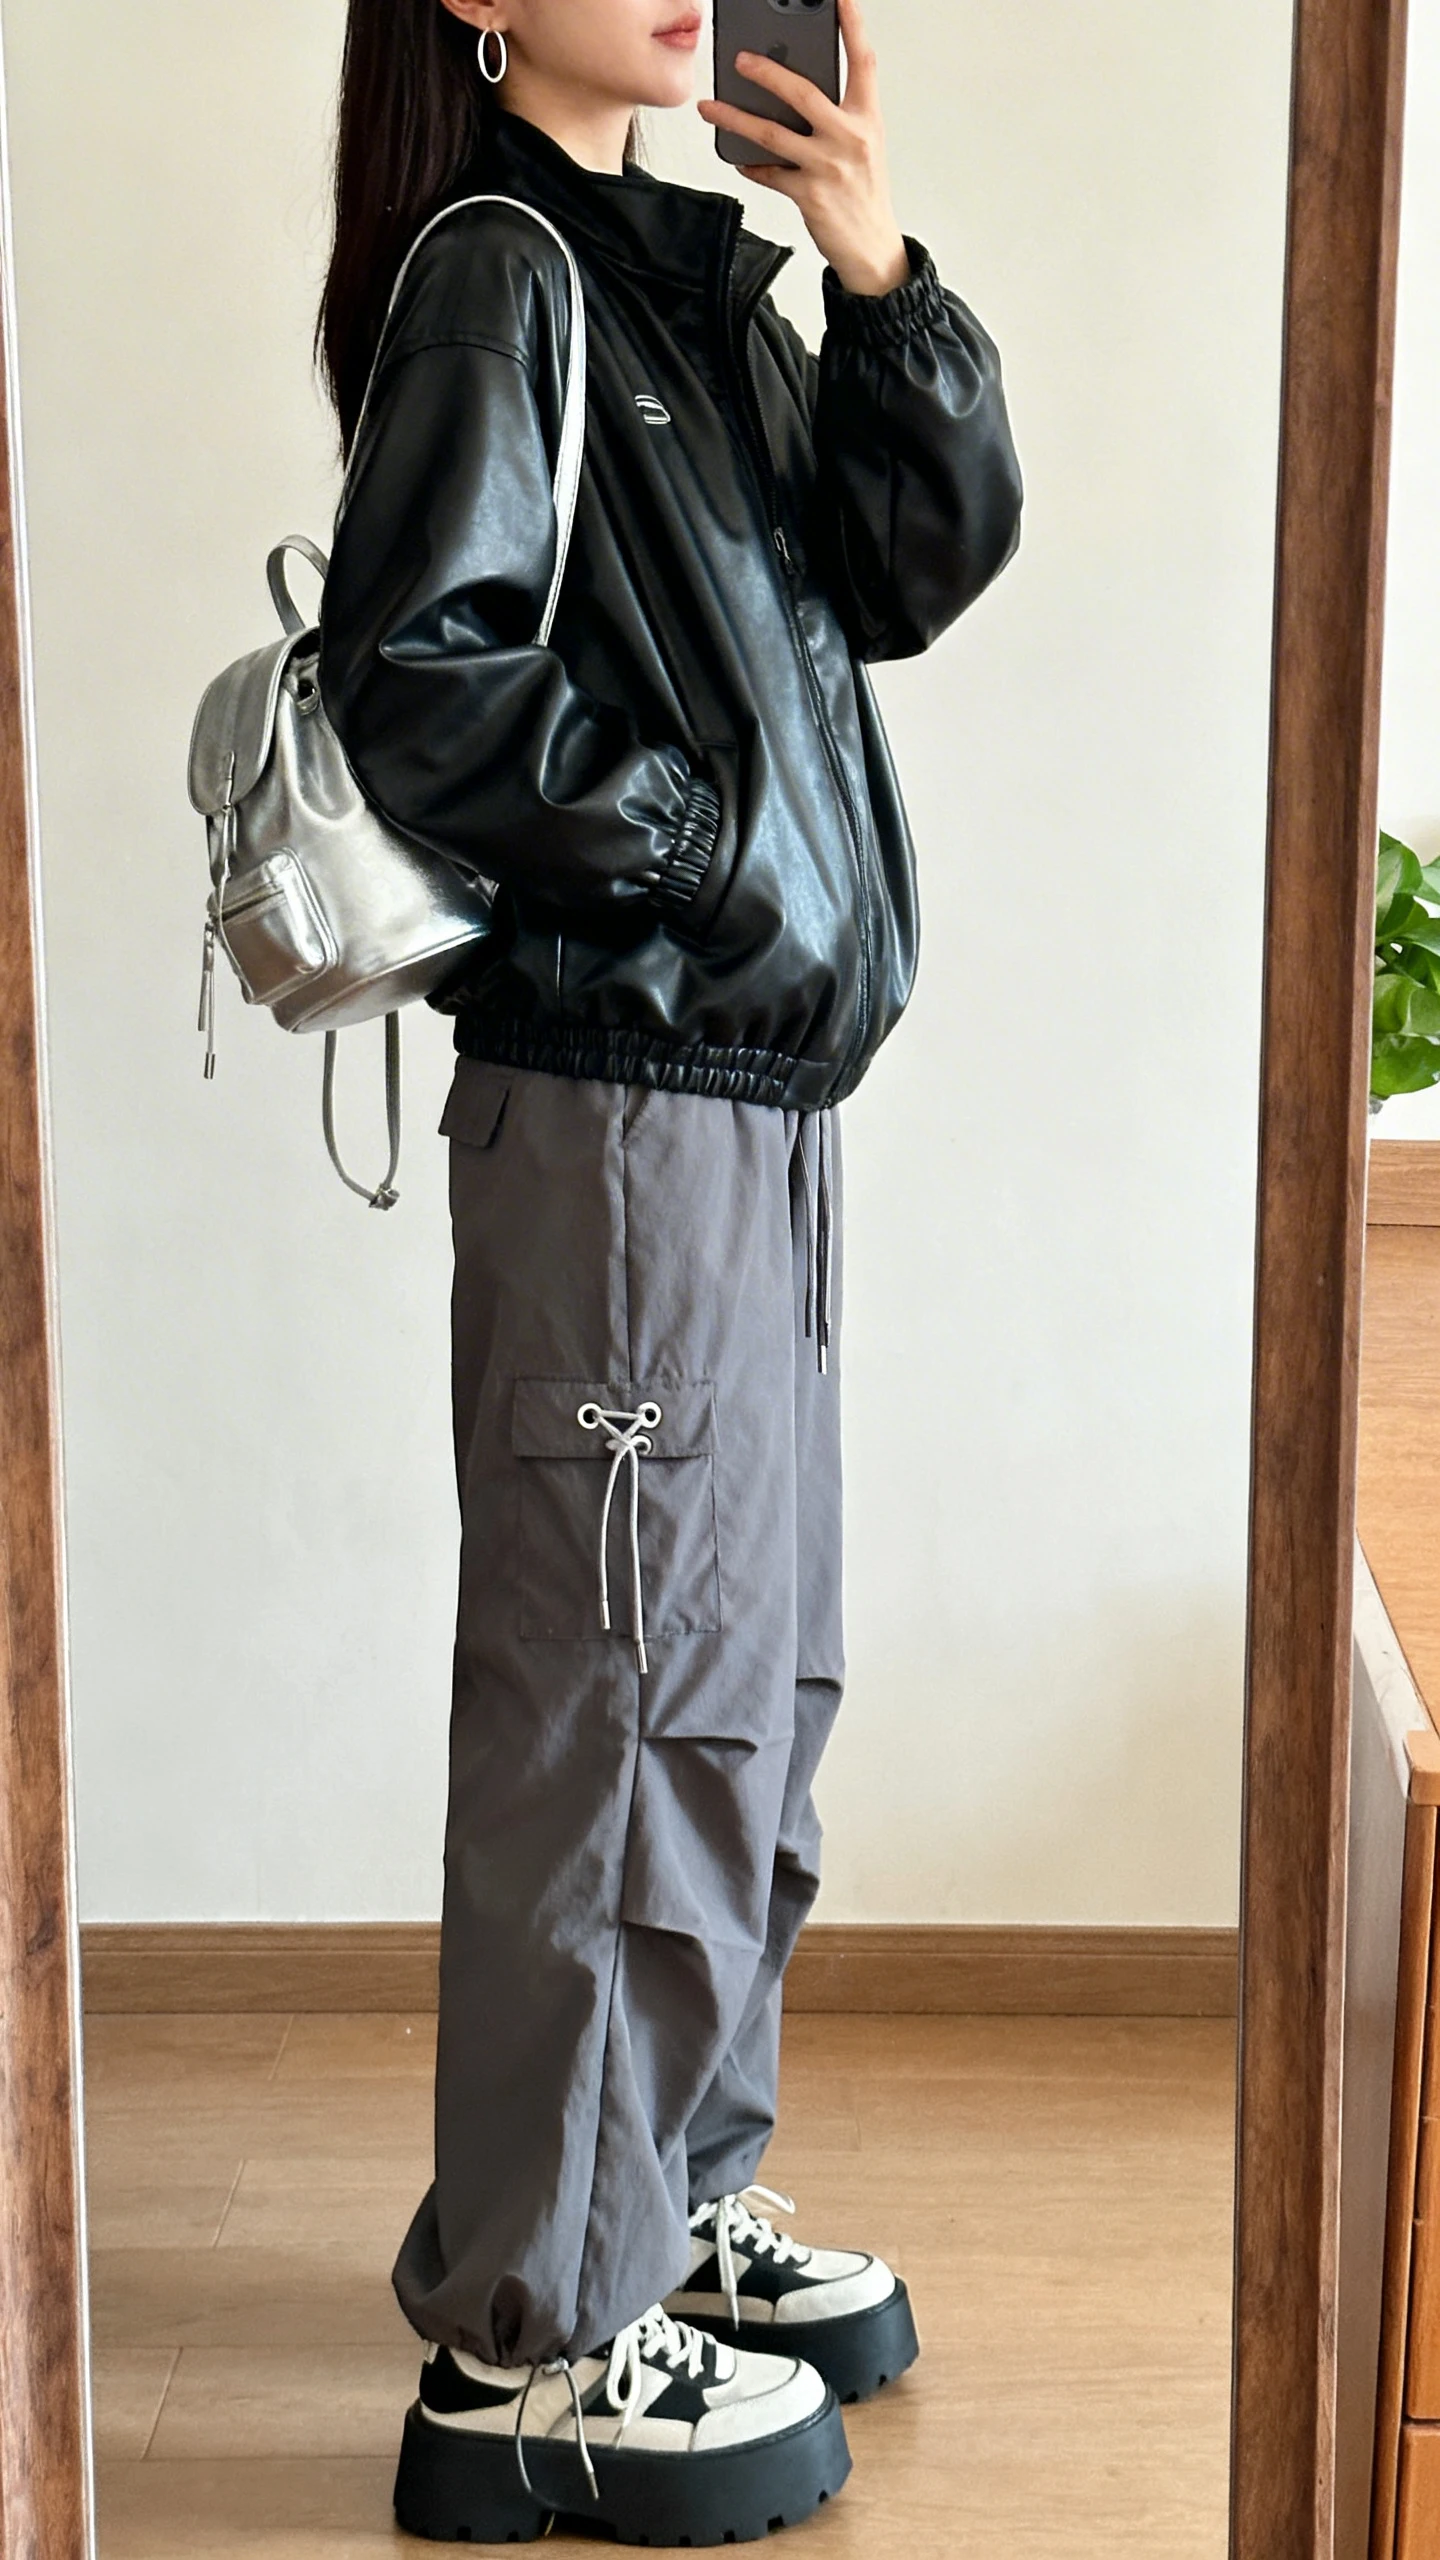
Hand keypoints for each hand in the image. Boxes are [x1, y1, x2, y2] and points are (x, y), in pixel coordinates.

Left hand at [698, 0, 908, 297]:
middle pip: (803, 93)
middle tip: (740, 59)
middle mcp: (849, 138)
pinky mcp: (809, 195)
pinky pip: (769, 173)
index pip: (862, 63)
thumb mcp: (862, 146)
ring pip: (772, 134)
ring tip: (710, 107)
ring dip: (735, 118)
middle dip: (767, 72)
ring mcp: (828, 167)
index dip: (853, 26)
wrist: (872, 248)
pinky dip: (751, 164)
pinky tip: (738, 156)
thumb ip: (838, 116)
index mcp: (867, 119)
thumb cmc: (864, 192)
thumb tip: (794, 94)